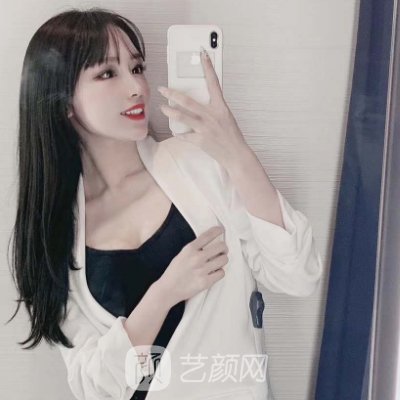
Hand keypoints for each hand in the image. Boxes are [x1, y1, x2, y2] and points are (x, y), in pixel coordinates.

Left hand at [158, 47, 250, 167]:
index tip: (202, 53)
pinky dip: (180, 134)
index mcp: (220, 107)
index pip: (214, 83)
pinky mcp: (200, 140)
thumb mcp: (226, 117)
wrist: (236, 154)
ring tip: (162, 107)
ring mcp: (205, 128)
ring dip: (169, 111)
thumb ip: (213, 108)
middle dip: (172, 93)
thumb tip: (199, 102)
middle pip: (188, 101)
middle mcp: (212, 115)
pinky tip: (176, 132)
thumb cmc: (232, 135)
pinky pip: (185, 135)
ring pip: (182, 117)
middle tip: (162, 88)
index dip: (208, 67)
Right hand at [158, 225, 228, 306]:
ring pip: (224, 260)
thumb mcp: (182, 254)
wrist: (168, 289)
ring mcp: (202, 270)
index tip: (222, 230)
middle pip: (221, 247)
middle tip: (222, 251)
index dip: (217, 230)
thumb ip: (195, 248)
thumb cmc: (175, 271)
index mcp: (189, 249)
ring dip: (223, 260)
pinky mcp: (205, 282)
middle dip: (224, 248)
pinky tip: (214, 272)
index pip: (208, 235)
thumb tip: (212, 242)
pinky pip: (222, 273)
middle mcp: (197, 258)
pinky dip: (220, 272)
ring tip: (218, 262)